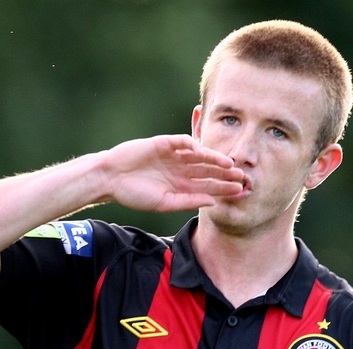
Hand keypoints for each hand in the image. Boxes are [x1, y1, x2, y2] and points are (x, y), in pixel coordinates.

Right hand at [98, 134, 243, 212]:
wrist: (110, 179)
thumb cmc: (134, 194)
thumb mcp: (164, 203)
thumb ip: (188, 201)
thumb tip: (212, 203)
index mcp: (181, 185)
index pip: (208, 186)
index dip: (224, 188)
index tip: (240, 191)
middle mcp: (181, 170)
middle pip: (208, 170)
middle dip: (225, 173)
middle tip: (242, 176)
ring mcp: (173, 156)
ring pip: (200, 156)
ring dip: (214, 159)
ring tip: (229, 164)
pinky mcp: (164, 143)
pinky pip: (182, 142)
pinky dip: (193, 145)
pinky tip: (204, 152)